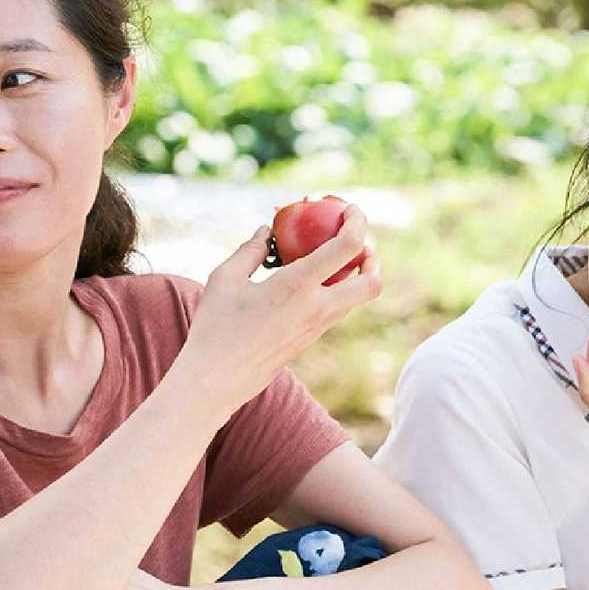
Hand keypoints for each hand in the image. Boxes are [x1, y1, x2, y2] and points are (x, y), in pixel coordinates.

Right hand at [176, 205, 380, 409]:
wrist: (216, 381)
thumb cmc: (215, 326)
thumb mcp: (225, 278)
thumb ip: (249, 250)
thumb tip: (265, 231)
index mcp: (298, 285)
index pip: (347, 247)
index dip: (358, 222)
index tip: (350, 209)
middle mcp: (317, 308)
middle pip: (372, 282)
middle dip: (372, 258)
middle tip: (356, 244)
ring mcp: (317, 329)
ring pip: (356, 300)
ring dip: (354, 276)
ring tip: (328, 258)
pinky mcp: (309, 342)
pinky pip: (335, 311)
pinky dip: (334, 291)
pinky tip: (306, 283)